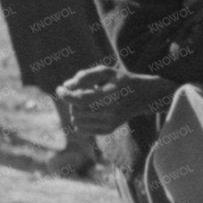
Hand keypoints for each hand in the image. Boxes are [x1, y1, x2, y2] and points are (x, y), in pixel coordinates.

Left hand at [54, 64, 177, 136]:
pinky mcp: (108, 130)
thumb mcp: (106, 71)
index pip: (81, 99)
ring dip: (75, 110)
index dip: (66, 95)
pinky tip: (88, 111)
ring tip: (86, 101)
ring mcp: (109, 123)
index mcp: (111, 95)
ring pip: (76, 120)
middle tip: (80, 91)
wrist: (142, 96)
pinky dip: (80, 121)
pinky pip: (81, 130)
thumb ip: (85, 76)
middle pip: (77, 109)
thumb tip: (66, 86)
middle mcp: (111, 112)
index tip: (60, 89)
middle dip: (72, 100)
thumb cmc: (121, 80)